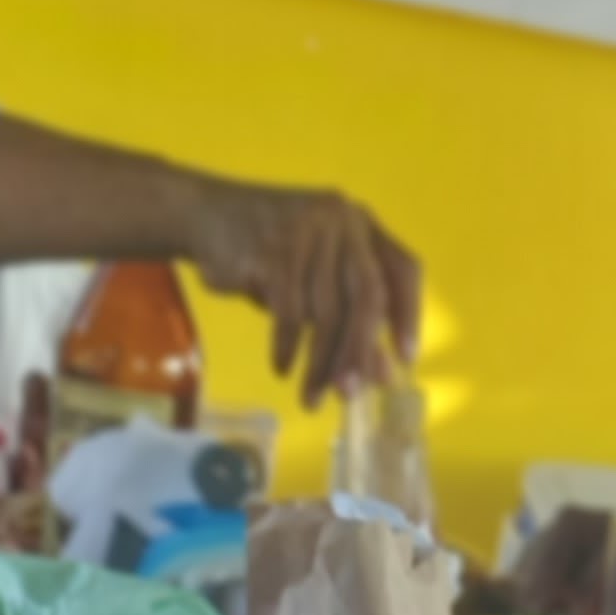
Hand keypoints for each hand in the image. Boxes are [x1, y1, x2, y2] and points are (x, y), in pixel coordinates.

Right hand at [185, 179, 420, 403]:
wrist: (205, 217)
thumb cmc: (269, 256)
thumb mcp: (316, 284)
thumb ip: (351, 319)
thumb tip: (381, 375)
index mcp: (363, 225)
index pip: (404, 269)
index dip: (410, 315)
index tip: (405, 359)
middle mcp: (343, 221)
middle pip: (367, 296)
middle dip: (360, 352)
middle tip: (351, 395)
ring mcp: (309, 230)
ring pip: (325, 311)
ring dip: (319, 364)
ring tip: (311, 398)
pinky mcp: (275, 248)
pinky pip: (290, 312)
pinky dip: (287, 347)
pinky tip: (282, 367)